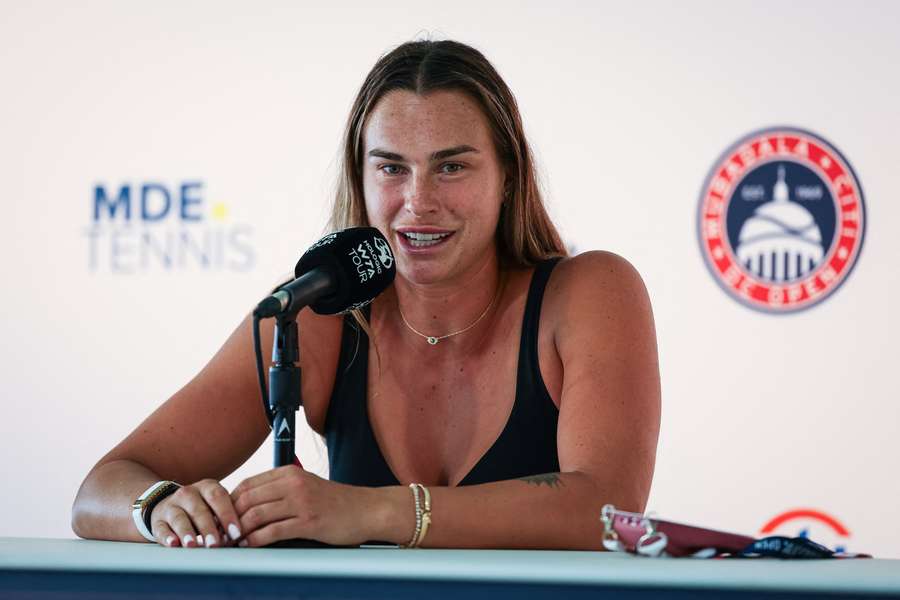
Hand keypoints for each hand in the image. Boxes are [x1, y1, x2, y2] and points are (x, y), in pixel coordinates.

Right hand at [150, 479, 242, 547]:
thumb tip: (242, 535)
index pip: (218, 496)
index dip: (227, 514)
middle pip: (199, 510)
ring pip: (179, 518)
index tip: (236, 533)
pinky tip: (174, 544)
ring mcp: (171, 506)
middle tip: (215, 543)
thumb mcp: (215, 505)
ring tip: (193, 545)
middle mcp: (188, 493)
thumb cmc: (202, 508)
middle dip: (208, 528)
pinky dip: (167, 537)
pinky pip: (161, 528)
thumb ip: (226, 516)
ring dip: (187, 532)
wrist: (169, 506)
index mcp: (207, 487)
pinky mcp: (158, 521)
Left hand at [231, 465, 374, 546]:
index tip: (221, 516)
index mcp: (290, 473)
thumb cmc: (335, 502)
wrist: (366, 509)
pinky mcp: (309, 522)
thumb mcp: (306, 486)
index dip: (228, 501)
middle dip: (229, 518)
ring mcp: (301, 502)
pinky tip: (249, 545)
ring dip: (239, 531)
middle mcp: (294, 484)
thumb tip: (249, 504)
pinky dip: (256, 540)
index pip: (247, 484)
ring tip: (231, 541)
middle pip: (247, 499)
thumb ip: (281, 490)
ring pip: (256, 515)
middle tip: (220, 532)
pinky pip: (273, 532)